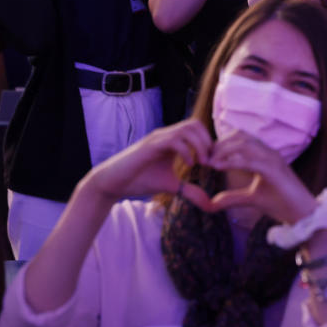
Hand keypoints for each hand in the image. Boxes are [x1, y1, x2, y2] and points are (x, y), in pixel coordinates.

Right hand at [84, 120, 212, 207]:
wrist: (113, 183)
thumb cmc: (140, 181)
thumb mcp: (170, 186)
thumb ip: (189, 190)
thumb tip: (208, 202)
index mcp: (171, 141)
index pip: (196, 128)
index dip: (209, 142)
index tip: (213, 161)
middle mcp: (165, 135)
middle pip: (194, 124)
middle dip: (207, 140)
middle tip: (210, 161)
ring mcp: (157, 139)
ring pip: (186, 128)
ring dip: (200, 144)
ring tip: (203, 163)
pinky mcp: (149, 147)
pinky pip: (173, 140)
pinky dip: (186, 150)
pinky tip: (189, 164)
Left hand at [208, 130, 316, 224]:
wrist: (303, 213)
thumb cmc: (281, 203)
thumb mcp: (251, 199)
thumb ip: (233, 198)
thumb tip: (212, 202)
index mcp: (265, 155)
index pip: (241, 139)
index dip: (222, 144)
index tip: (207, 157)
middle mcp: (269, 153)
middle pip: (240, 136)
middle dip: (220, 145)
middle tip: (205, 158)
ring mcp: (273, 159)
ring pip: (244, 144)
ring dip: (224, 151)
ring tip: (211, 163)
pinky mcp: (275, 170)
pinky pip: (251, 160)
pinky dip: (233, 161)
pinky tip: (219, 167)